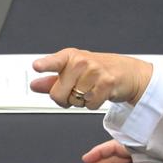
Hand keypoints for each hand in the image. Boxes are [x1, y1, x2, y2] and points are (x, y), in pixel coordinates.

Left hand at [30, 48, 152, 109]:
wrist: (128, 72)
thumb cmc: (98, 71)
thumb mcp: (73, 72)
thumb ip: (52, 80)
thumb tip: (34, 85)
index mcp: (70, 56)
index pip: (54, 61)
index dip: (45, 65)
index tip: (37, 66)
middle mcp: (82, 62)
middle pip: (57, 94)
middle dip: (64, 98)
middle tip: (76, 90)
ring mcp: (95, 71)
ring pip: (74, 101)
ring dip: (81, 101)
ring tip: (92, 89)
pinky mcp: (107, 83)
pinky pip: (89, 105)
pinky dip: (93, 104)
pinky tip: (100, 93)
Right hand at [78, 140, 162, 162]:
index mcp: (146, 147)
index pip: (116, 148)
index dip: (99, 153)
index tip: (86, 160)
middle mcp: (147, 148)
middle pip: (117, 154)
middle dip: (99, 162)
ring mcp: (151, 154)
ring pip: (124, 157)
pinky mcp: (156, 161)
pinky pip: (133, 162)